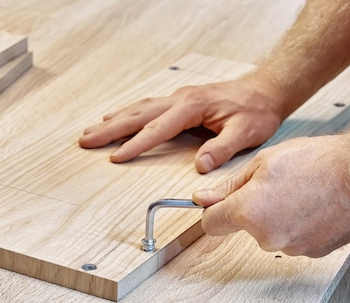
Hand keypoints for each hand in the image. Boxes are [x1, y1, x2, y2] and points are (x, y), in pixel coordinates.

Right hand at [79, 74, 285, 172]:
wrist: (264, 90)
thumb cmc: (255, 111)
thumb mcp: (245, 132)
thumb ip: (221, 148)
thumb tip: (200, 166)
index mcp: (191, 107)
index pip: (157, 129)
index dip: (135, 144)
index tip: (116, 156)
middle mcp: (179, 99)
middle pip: (137, 115)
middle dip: (109, 129)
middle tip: (85, 140)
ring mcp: (177, 98)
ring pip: (137, 108)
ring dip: (113, 120)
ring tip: (91, 130)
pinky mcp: (178, 101)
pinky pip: (146, 106)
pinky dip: (127, 113)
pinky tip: (116, 117)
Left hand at [192, 134, 349, 256]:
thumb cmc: (318, 161)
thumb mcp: (263, 163)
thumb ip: (229, 186)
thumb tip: (203, 199)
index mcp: (248, 212)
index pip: (210, 224)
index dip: (213, 211)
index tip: (218, 205)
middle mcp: (267, 236)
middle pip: (244, 227)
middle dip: (252, 209)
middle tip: (276, 186)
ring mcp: (291, 247)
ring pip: (270, 233)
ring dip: (278, 218)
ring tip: (301, 194)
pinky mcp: (312, 253)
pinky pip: (293, 239)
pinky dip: (299, 226)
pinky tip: (314, 207)